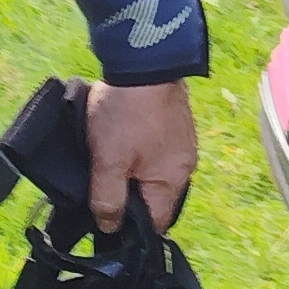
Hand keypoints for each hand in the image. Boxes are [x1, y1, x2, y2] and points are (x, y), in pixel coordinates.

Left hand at [86, 78, 197, 233]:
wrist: (143, 60)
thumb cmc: (126, 113)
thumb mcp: (108, 161)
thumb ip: (108, 199)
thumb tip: (109, 227)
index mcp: (172, 181)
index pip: (156, 224)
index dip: (132, 228)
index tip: (107, 218)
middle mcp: (185, 166)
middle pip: (155, 198)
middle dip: (130, 197)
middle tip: (102, 185)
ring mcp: (183, 143)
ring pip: (155, 173)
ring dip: (134, 172)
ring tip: (109, 158)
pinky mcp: (176, 124)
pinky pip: (158, 151)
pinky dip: (140, 152)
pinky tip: (123, 138)